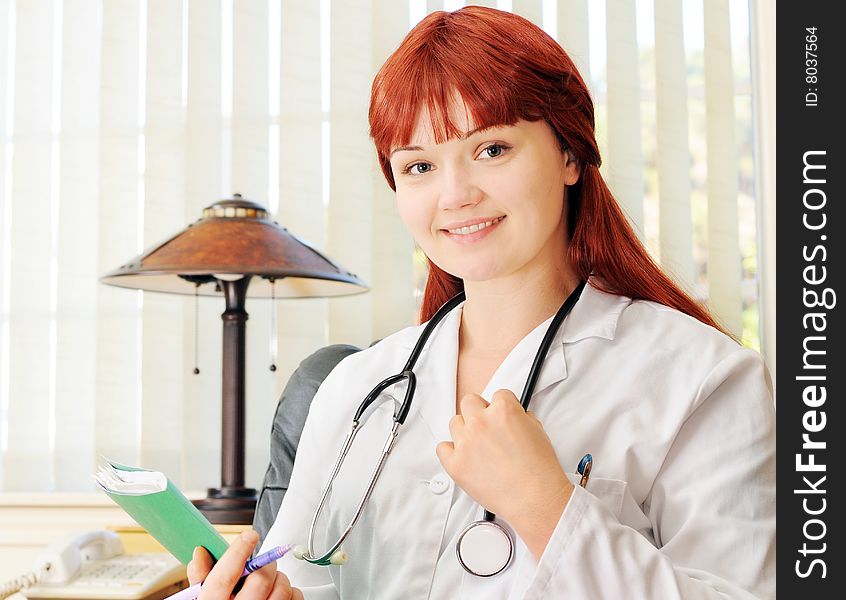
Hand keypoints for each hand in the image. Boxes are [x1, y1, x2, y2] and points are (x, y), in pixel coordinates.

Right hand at [187, 529, 302, 598]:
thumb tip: (200, 554)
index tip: (248, 537)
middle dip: (264, 564)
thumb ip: (202, 580)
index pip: (225, 576)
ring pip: (281, 588)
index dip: (238, 552)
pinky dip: (292, 591)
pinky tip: (281, 594)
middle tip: (262, 563)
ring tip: (271, 580)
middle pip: (259, 579)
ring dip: (280, 577)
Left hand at [435, 389, 573, 558]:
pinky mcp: (455, 463)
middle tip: (488, 429)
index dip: (502, 408)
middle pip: (470, 402)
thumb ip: (521, 418)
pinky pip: (442, 448)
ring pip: (455, 423)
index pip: (498, 395)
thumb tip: (513, 417)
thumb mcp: (538, 431)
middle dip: (479, 413)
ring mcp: (466, 442)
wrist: (535, 498)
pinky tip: (465, 458)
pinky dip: (451, 452)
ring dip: (465, 431)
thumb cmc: (540, 469)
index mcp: (503, 409)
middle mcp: (481, 421)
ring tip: (479, 448)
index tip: (502, 418)